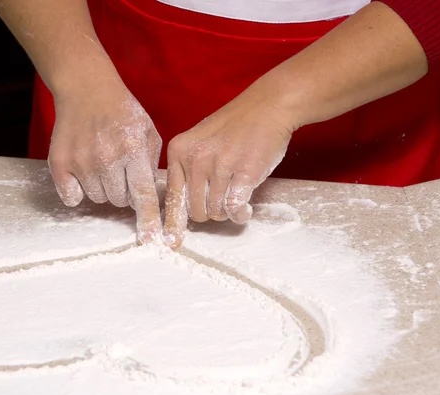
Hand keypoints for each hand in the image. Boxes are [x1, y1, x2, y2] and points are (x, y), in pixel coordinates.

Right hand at [49, 78, 162, 243]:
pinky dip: (77, 190)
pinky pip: (72, 197)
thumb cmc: (122, 112)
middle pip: (119, 200)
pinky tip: (82, 169)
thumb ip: (151, 164)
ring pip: (97, 198)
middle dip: (123, 191)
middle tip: (119, 169)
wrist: (86, 89)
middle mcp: (106, 157)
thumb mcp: (148, 131)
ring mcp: (80, 161)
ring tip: (101, 162)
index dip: (147, 219)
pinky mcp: (59, 163)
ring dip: (102, 188)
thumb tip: (152, 197)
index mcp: (132, 149)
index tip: (150, 239)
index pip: (142, 194)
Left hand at [163, 88, 295, 247]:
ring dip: (227, 212)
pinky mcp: (244, 172)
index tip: (171, 242)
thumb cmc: (235, 127)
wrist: (268, 106)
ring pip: (216, 212)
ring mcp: (220, 165)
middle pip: (195, 211)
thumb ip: (187, 170)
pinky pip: (235, 208)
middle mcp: (195, 158)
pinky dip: (240, 215)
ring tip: (236, 198)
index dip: (173, 223)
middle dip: (209, 213)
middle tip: (222, 201)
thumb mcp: (199, 141)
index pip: (172, 197)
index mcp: (179, 151)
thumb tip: (182, 211)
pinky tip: (245, 209)